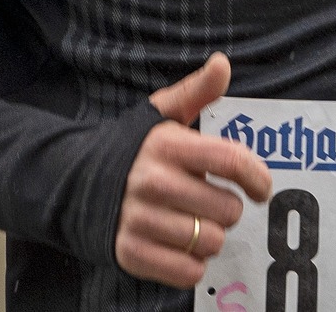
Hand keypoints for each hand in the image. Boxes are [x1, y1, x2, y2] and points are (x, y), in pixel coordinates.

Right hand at [113, 52, 272, 287]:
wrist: (73, 182)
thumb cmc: (131, 149)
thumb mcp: (160, 114)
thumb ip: (197, 91)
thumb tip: (223, 63)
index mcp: (167, 145)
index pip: (230, 160)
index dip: (256, 176)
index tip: (262, 188)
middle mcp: (153, 182)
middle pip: (226, 208)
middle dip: (228, 208)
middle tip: (211, 202)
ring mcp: (139, 220)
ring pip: (210, 242)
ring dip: (209, 236)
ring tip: (193, 222)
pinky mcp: (130, 253)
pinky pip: (187, 272)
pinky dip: (191, 264)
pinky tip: (181, 246)